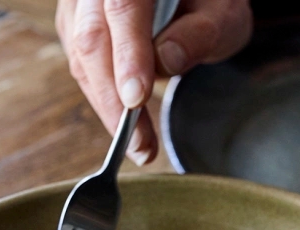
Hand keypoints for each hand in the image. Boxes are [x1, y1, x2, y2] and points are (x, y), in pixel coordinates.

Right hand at [55, 0, 252, 164]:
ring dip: (108, 107)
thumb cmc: (210, 1)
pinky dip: (104, 99)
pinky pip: (82, 66)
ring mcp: (82, 3)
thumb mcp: (223, 13)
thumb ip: (199, 33)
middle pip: (92, 38)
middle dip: (114, 99)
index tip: (135, 100)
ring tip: (140, 146)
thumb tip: (166, 60)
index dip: (127, 55)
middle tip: (139, 144)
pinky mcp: (76, 26)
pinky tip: (127, 124)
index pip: (124, 7)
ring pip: (81, 57)